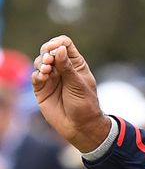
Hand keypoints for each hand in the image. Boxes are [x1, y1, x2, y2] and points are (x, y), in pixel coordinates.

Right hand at [32, 36, 112, 152]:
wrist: (80, 126)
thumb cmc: (85, 104)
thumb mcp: (78, 84)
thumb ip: (67, 67)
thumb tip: (59, 49)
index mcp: (76, 64)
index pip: (65, 44)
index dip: (58, 43)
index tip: (54, 48)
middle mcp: (62, 68)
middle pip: (49, 51)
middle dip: (46, 52)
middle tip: (49, 60)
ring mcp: (51, 78)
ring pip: (40, 62)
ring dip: (41, 63)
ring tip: (47, 70)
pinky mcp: (41, 89)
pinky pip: (35, 76)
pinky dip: (37, 74)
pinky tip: (42, 77)